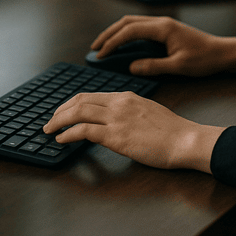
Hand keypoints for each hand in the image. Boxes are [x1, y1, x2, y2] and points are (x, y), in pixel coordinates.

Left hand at [43, 91, 224, 172]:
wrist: (185, 140)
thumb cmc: (172, 132)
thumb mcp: (149, 112)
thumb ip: (130, 113)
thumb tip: (117, 122)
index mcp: (127, 96)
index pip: (91, 95)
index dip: (72, 103)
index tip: (63, 112)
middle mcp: (119, 103)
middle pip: (80, 100)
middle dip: (60, 110)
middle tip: (50, 120)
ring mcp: (117, 118)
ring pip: (78, 112)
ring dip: (58, 121)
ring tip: (49, 130)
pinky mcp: (116, 135)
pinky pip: (84, 130)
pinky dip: (69, 134)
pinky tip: (62, 140)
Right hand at [92, 15, 235, 76]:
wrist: (224, 53)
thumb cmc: (205, 59)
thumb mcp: (179, 67)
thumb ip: (154, 66)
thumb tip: (132, 67)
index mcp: (163, 28)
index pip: (130, 31)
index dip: (113, 42)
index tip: (100, 54)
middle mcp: (162, 22)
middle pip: (127, 22)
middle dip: (109, 34)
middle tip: (94, 48)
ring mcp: (164, 25)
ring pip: (133, 23)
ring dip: (117, 33)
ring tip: (103, 47)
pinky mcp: (166, 31)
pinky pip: (141, 29)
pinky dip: (127, 36)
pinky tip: (122, 47)